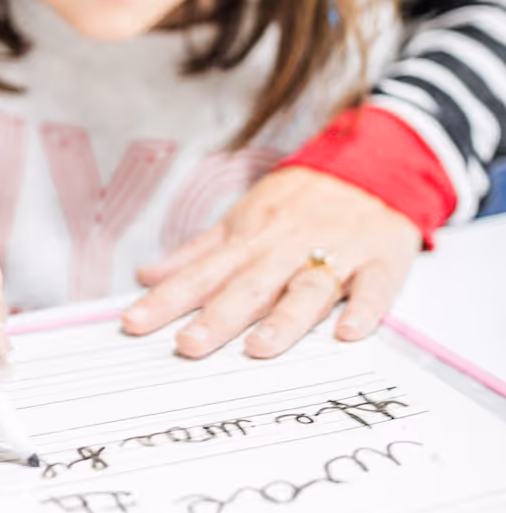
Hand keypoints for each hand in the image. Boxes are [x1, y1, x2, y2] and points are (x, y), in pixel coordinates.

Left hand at [123, 166, 421, 356]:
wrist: (374, 162)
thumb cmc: (300, 199)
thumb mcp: (243, 217)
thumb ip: (196, 253)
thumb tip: (145, 275)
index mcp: (250, 238)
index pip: (200, 274)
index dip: (165, 300)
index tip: (133, 324)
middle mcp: (287, 247)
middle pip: (248, 286)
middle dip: (217, 317)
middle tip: (187, 346)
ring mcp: (335, 252)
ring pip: (306, 290)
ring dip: (284, 320)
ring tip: (258, 350)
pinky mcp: (380, 260)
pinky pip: (374, 287)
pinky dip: (364, 308)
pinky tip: (349, 334)